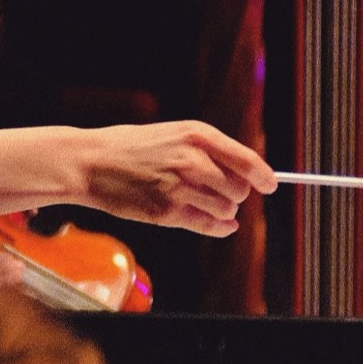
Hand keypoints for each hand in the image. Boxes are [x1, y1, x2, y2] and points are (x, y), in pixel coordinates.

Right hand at [76, 121, 271, 236]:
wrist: (91, 162)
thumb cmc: (131, 147)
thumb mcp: (173, 134)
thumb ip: (208, 151)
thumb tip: (246, 174)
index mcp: (197, 135)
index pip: (246, 160)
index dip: (264, 176)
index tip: (271, 185)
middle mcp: (193, 160)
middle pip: (240, 189)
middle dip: (236, 195)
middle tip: (221, 193)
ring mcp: (181, 187)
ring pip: (227, 210)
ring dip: (224, 212)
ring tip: (206, 204)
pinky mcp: (167, 212)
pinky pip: (209, 226)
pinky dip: (220, 228)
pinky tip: (219, 225)